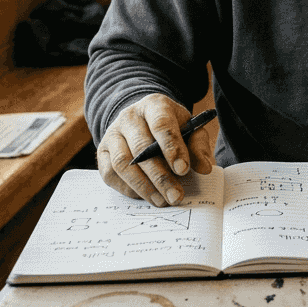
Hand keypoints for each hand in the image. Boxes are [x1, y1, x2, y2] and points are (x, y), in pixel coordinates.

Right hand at [96, 94, 215, 205]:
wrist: (142, 121)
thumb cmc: (170, 128)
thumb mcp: (189, 129)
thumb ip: (198, 146)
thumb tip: (205, 168)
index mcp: (154, 106)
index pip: (161, 124)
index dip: (172, 148)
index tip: (183, 170)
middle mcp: (129, 117)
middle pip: (141, 148)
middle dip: (160, 176)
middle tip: (175, 196)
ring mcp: (112, 134)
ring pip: (122, 162)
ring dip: (143, 186)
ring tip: (162, 201)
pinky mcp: (102, 152)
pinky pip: (110, 174)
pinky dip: (129, 189)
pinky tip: (146, 196)